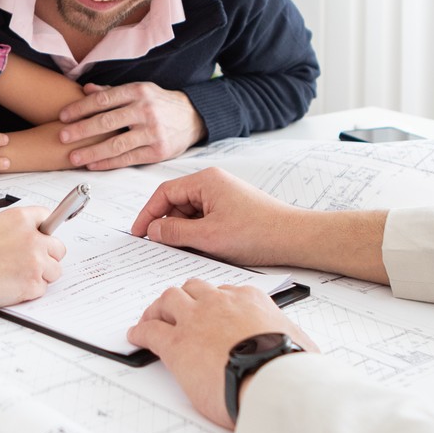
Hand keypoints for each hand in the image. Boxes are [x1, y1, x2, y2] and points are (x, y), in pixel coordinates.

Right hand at [0, 207, 65, 308]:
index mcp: (21, 218)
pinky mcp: (33, 284)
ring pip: (54, 271)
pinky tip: (10, 286)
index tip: (42, 239)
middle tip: (26, 264)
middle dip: (47, 257)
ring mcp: (36, 261)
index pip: (49, 218)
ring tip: (15, 276)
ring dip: (40, 276)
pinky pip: (42, 289)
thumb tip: (34, 237)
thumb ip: (17, 229)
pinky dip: (29, 291)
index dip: (44, 232)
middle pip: (58, 248)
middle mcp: (33, 238)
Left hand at [58, 82, 205, 169]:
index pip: (103, 99)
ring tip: (74, 158)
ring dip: (92, 152)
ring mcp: (152, 132)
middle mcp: (145, 110)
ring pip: (117, 144)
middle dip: (82, 130)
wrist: (193, 117)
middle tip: (62, 137)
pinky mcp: (158, 151)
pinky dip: (109, 163)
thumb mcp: (140, 90)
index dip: (81, 108)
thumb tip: (86, 89)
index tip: (63, 116)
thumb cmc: (160, 103)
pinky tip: (94, 165)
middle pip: (107, 122)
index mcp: (138, 92)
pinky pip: (128, 159)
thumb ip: (113, 92)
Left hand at [127, 280, 312, 429]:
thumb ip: (288, 338)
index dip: (214, 301)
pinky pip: (151, 331)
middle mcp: (220, 303)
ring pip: (168, 300)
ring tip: (152, 318)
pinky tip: (136, 336)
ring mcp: (195, 320)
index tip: (211, 310)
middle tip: (175, 310)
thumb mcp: (298, 343)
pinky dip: (141, 331)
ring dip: (158, 308)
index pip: (226, 291)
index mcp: (250, 300)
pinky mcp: (177, 344)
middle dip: (183, 298)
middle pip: (193, 289)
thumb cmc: (288, 368)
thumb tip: (297, 348)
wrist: (272, 382)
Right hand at [131, 167, 302, 265]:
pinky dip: (199, 235)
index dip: (147, 213)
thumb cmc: (258, 232)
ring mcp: (224, 197)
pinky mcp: (233, 211)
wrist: (294, 239)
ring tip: (186, 251)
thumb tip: (153, 229)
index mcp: (206, 181)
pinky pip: (206, 221)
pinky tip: (202, 250)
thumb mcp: (208, 236)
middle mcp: (214, 184)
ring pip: (191, 214)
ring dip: (184, 232)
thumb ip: (174, 231)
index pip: (164, 193)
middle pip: (176, 203)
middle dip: (166, 225)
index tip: (138, 233)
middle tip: (160, 247)